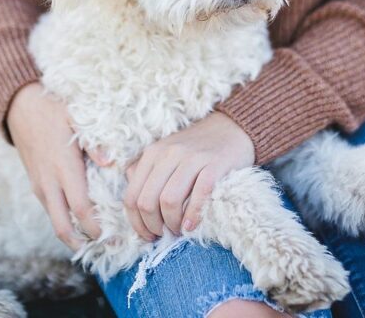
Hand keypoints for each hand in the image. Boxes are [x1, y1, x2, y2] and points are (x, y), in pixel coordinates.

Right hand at [7, 82, 100, 249]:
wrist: (20, 107)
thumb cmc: (53, 110)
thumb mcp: (76, 118)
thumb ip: (94, 142)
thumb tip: (111, 162)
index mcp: (63, 167)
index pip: (80, 208)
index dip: (95, 227)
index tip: (114, 236)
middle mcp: (49, 182)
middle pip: (62, 226)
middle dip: (82, 242)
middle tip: (105, 247)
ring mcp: (39, 185)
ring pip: (55, 220)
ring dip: (73, 234)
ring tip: (96, 239)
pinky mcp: (36, 184)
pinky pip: (51, 210)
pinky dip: (65, 220)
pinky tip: (81, 220)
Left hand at [122, 111, 254, 239]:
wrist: (232, 129)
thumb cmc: (196, 150)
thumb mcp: (165, 155)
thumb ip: (145, 173)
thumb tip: (133, 204)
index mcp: (152, 154)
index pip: (132, 196)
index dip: (137, 223)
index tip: (148, 235)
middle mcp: (168, 153)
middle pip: (147, 201)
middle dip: (153, 226)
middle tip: (165, 235)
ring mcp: (192, 158)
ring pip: (169, 200)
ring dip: (172, 224)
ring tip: (179, 231)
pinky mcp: (215, 164)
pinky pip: (199, 194)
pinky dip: (193, 215)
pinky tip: (192, 226)